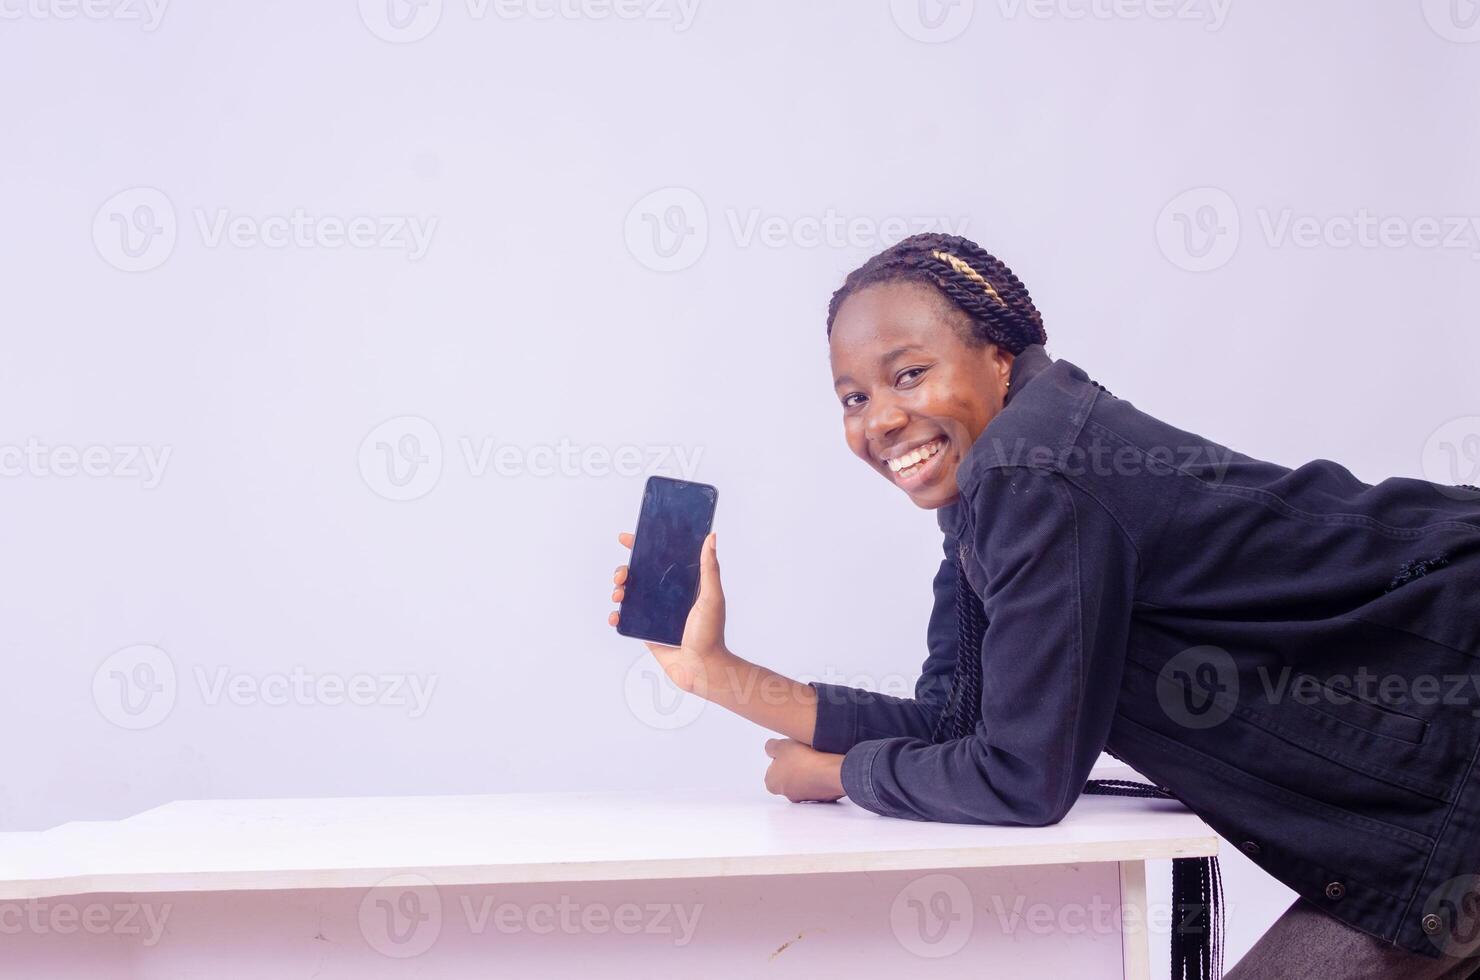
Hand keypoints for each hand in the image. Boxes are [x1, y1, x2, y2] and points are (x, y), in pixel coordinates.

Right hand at [608, 529, 728, 696]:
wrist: (701, 668)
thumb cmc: (710, 634)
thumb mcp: (712, 597)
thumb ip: (710, 568)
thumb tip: (711, 537)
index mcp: (682, 584)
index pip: (660, 559)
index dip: (642, 547)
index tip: (627, 538)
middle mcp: (667, 595)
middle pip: (638, 575)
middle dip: (624, 571)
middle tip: (622, 575)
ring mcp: (655, 613)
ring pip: (629, 594)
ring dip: (618, 590)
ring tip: (619, 594)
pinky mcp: (646, 630)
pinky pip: (626, 619)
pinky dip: (616, 617)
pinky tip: (616, 617)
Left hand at [763, 738, 844, 802]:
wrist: (830, 772)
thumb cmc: (803, 760)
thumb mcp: (781, 745)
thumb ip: (771, 747)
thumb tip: (771, 749)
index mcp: (772, 783)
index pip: (773, 769)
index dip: (781, 756)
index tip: (789, 750)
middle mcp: (787, 794)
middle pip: (788, 775)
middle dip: (795, 764)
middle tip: (802, 753)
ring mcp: (804, 797)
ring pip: (804, 780)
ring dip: (808, 770)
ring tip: (815, 757)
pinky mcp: (821, 797)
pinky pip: (818, 783)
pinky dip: (820, 775)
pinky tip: (824, 765)